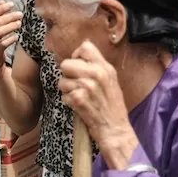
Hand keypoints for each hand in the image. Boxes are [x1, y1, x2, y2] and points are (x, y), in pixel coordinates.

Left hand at [58, 41, 138, 168]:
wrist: (115, 129)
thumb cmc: (112, 107)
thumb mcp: (111, 81)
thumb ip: (98, 66)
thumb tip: (79, 53)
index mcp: (106, 67)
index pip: (85, 47)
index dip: (76, 56)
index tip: (78, 67)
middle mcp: (97, 74)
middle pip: (67, 63)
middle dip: (67, 75)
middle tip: (76, 85)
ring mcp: (88, 87)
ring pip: (62, 81)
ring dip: (67, 91)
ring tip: (79, 97)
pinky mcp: (79, 100)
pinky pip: (63, 95)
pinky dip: (68, 102)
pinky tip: (78, 106)